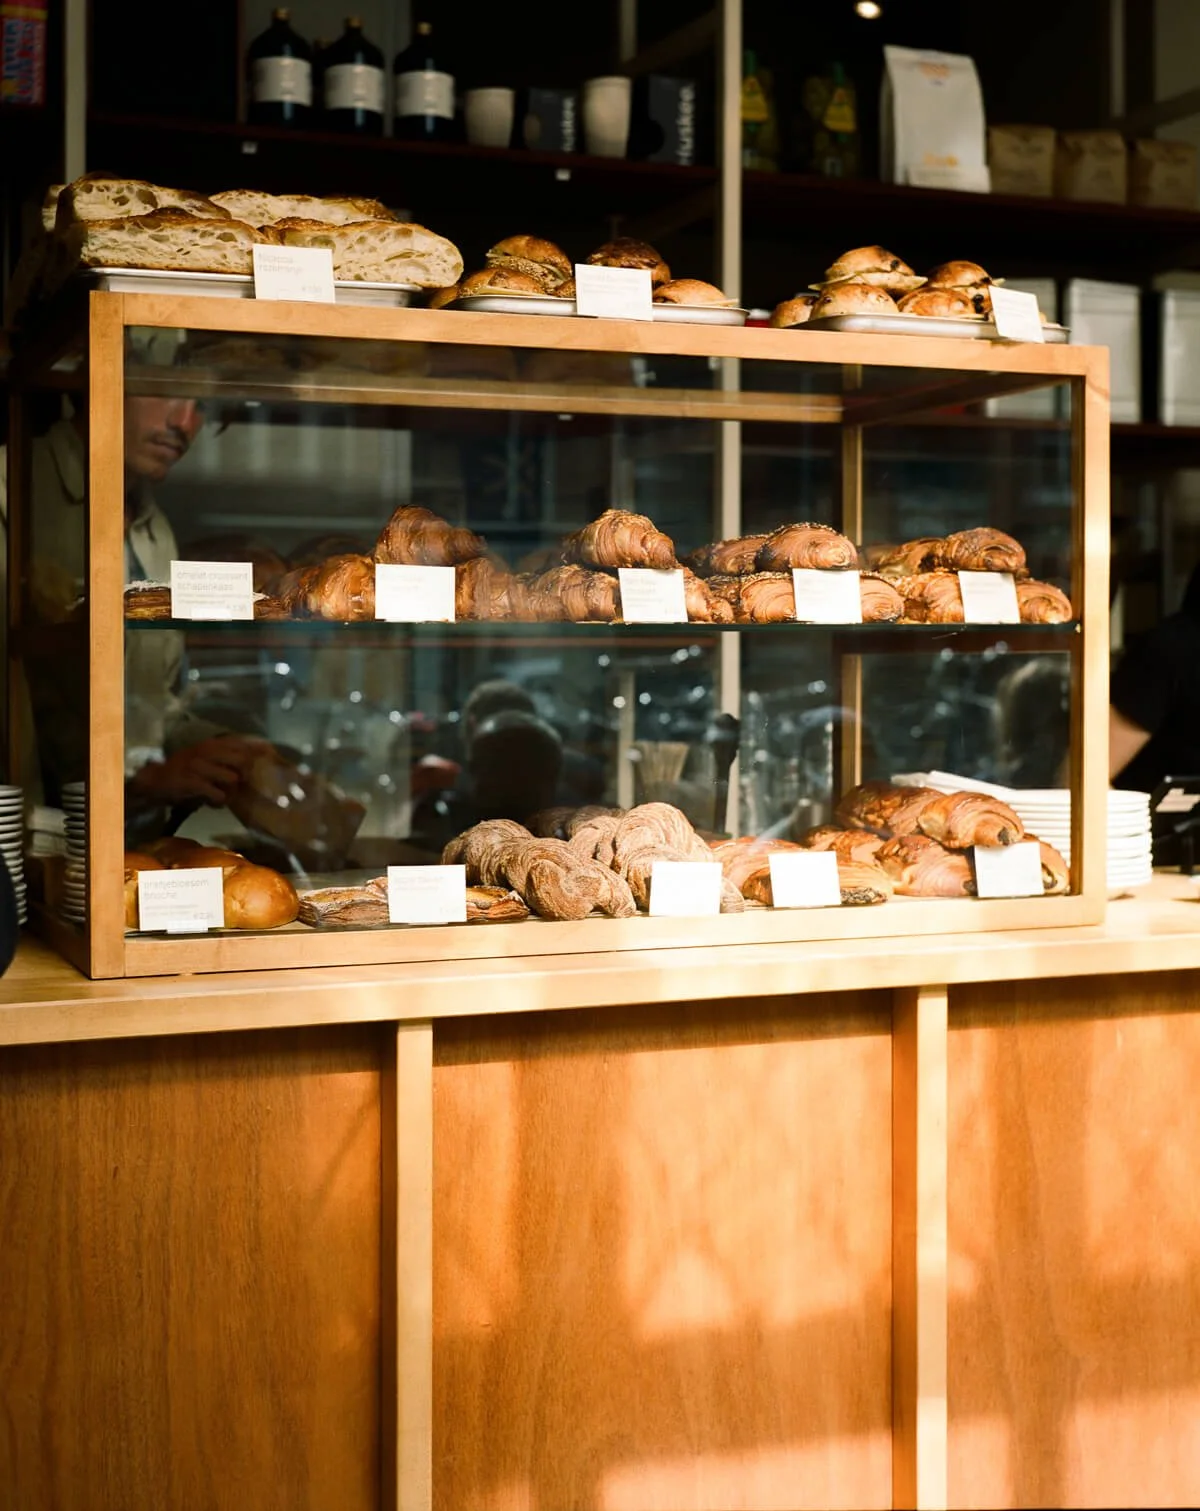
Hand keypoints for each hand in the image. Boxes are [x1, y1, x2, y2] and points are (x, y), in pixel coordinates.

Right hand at [129, 736, 269, 807]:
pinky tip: (215, 802)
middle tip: (245, 784)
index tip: (268, 759)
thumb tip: (252, 758)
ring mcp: (199, 765)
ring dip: (232, 790)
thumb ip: (224, 757)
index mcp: (211, 744)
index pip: (241, 743)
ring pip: (231, 777)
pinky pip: (217, 793)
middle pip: (241, 760)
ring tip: (226, 795)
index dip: (257, 751)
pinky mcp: (192, 781)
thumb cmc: (184, 770)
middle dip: (247, 774)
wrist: (156, 780)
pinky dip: (219, 800)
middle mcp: (206, 751)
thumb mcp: (204, 757)